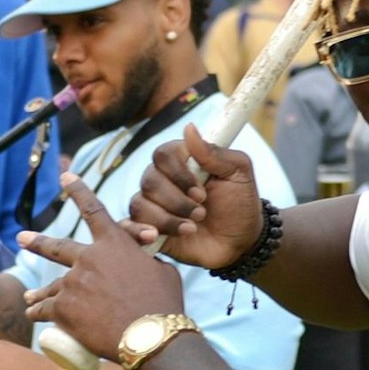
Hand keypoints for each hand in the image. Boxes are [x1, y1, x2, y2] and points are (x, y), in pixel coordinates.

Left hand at [19, 173, 187, 360]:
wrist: (151, 336)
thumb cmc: (164, 303)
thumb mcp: (163, 272)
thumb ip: (146, 262)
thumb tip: (142, 264)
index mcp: (114, 244)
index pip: (93, 210)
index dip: (78, 191)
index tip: (65, 177)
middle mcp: (88, 258)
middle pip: (56, 247)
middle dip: (37, 242)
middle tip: (21, 237)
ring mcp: (73, 283)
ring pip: (50, 287)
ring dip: (39, 293)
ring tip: (28, 297)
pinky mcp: (63, 309)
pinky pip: (44, 310)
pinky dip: (38, 313)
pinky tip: (32, 315)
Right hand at [126, 124, 265, 269]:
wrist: (241, 241)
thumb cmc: (240, 202)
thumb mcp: (238, 173)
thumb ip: (215, 153)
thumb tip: (189, 128)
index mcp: (182, 161)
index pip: (162, 155)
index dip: (179, 174)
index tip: (202, 192)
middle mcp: (162, 180)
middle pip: (149, 181)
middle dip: (177, 201)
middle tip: (202, 212)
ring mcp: (153, 205)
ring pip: (140, 205)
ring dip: (169, 219)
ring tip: (192, 228)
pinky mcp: (148, 229)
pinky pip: (127, 227)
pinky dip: (137, 232)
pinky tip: (155, 236)